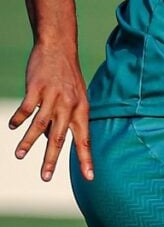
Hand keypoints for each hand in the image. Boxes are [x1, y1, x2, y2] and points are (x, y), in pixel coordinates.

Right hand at [9, 42, 92, 181]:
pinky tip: (13, 126)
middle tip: (45, 178)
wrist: (59, 48)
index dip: (86, 158)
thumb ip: (65, 120)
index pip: (85, 139)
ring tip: (19, 155)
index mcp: (82, 109)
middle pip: (61, 137)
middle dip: (52, 159)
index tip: (89, 178)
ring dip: (29, 141)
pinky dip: (19, 118)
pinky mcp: (37, 88)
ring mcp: (53, 96)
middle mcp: (69, 105)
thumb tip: (51, 142)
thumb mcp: (75, 98)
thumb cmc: (67, 77)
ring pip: (41, 124)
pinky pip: (27, 108)